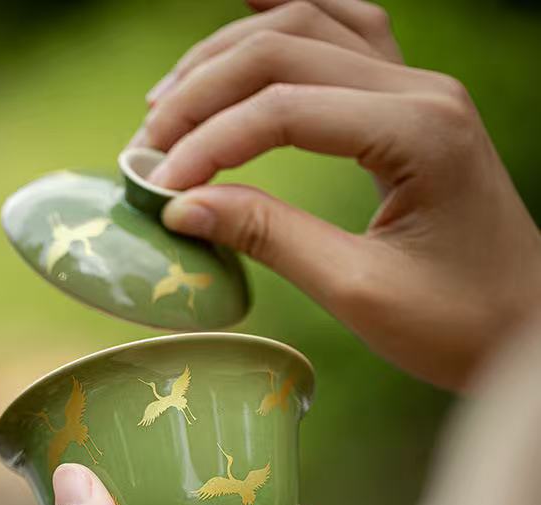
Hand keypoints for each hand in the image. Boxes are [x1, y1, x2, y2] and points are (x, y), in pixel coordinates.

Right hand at [140, 0, 540, 390]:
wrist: (528, 329)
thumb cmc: (457, 325)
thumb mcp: (358, 291)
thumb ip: (270, 237)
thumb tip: (182, 207)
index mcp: (419, 133)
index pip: (286, 108)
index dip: (209, 143)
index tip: (156, 186)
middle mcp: (425, 90)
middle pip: (289, 46)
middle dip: (205, 90)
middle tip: (146, 143)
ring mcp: (424, 88)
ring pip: (312, 25)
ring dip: (233, 52)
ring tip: (170, 99)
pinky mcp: (416, 104)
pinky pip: (346, 34)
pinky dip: (289, 23)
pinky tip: (248, 20)